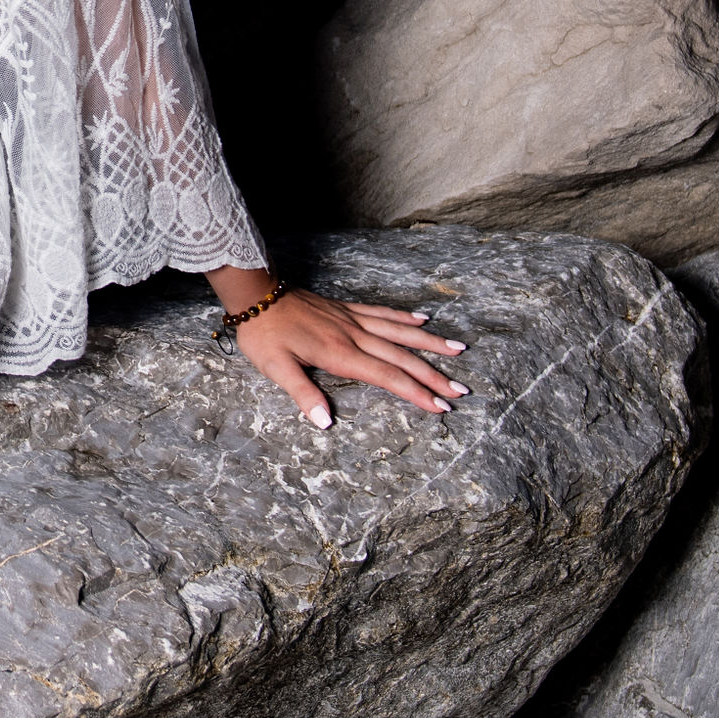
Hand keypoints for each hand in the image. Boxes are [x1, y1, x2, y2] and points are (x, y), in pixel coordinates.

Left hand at [227, 290, 467, 429]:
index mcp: (340, 353)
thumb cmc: (265, 334)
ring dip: (430, 342)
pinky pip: (383, 312)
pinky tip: (423, 318)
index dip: (416, 393)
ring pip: (400, 332)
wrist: (257, 294)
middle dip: (434, 375)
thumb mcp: (276, 368)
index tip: (441, 406)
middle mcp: (354, 335)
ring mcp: (352, 319)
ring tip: (458, 350)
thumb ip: (303, 394)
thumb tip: (326, 422)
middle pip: (402, 357)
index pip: (387, 377)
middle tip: (461, 391)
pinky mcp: (346, 309)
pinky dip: (405, 317)